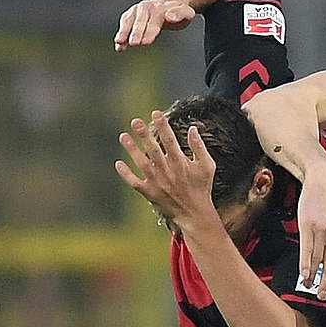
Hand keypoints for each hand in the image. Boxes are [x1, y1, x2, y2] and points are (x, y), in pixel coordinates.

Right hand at [114, 0, 195, 50]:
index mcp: (161, 8)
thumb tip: (170, 16)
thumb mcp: (186, 12)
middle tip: (135, 43)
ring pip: (129, 20)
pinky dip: (121, 34)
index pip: (154, 20)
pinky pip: (124, 24)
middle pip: (140, 20)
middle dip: (137, 32)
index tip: (146, 41)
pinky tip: (119, 47)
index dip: (150, 30)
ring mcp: (136, 11)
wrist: (167, 3)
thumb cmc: (177, 13)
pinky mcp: (130, 16)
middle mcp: (147, 7)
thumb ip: (180, 14)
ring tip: (120, 42)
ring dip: (124, 31)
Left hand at [114, 111, 217, 226]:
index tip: (156, 113)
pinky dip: (126, 174)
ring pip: (141, 163)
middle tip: (135, 121)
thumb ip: (199, 147)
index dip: (163, 125)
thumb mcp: (207, 166)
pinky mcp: (149, 193)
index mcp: (180, 162)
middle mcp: (166, 171)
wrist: (194, 213)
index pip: (169, 139)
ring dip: (132, 150)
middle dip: (143, 134)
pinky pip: (135, 182)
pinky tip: (118, 163)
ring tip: (123, 136)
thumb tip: (193, 129)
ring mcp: (156, 182)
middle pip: (153, 149)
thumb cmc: (201, 187)